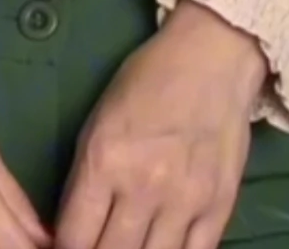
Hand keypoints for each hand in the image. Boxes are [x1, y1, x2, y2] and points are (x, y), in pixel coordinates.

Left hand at [54, 0, 267, 248]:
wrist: (211, 58)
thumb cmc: (147, 80)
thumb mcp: (98, 121)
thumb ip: (86, 179)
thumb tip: (75, 229)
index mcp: (105, 160)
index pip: (75, 238)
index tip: (70, 248)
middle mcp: (143, 187)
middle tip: (99, 246)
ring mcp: (185, 202)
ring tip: (131, 246)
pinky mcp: (219, 208)